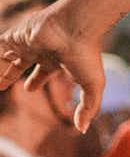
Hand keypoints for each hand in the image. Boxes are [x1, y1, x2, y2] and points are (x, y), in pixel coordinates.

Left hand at [0, 8, 102, 132]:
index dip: (34, 82)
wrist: (76, 26)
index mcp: (56, 61)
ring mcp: (26, 43)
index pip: (42, 72)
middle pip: (20, 65)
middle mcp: (40, 51)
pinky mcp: (13, 37)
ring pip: (5, 57)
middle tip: (0, 85)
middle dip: (9, 75)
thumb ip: (88, 108)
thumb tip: (83, 129)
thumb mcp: (92, 86)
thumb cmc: (87, 54)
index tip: (28, 89)